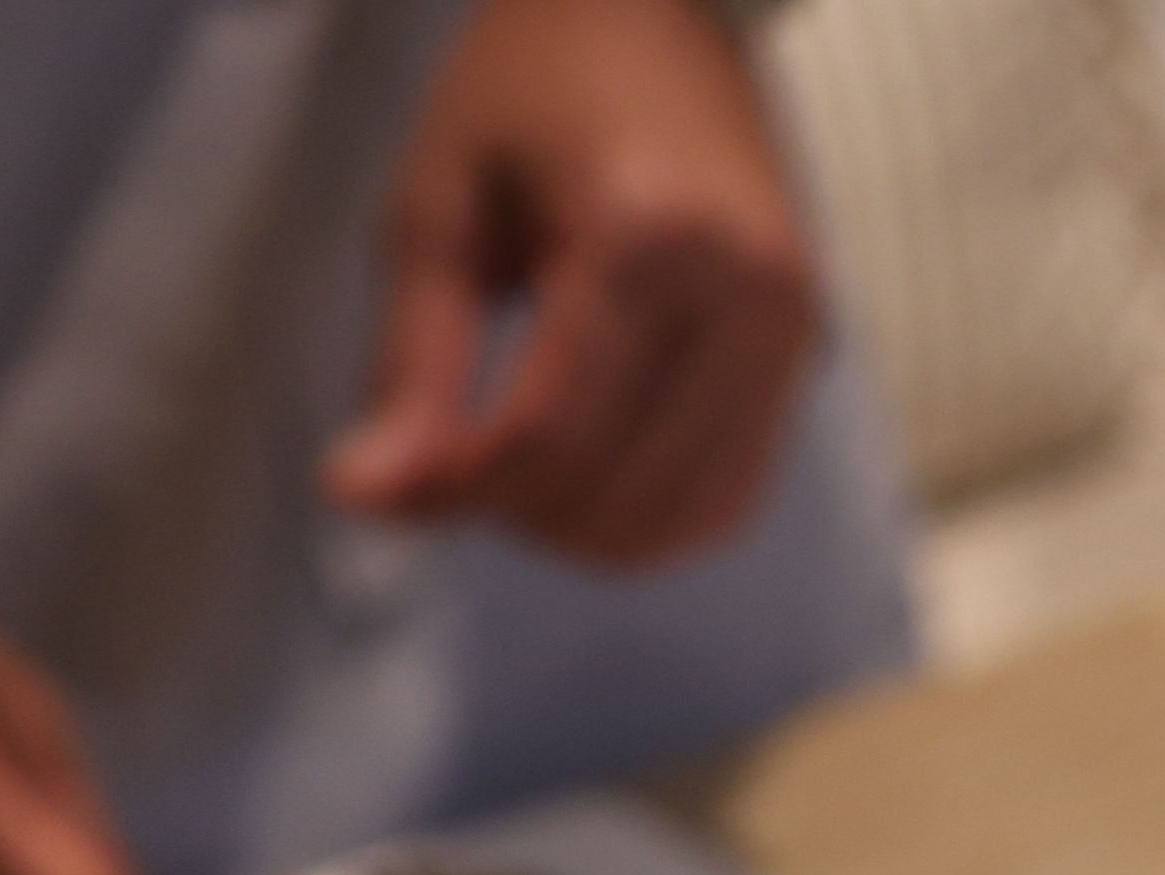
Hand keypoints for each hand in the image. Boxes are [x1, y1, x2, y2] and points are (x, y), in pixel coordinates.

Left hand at [321, 0, 820, 566]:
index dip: (460, 490)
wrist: (662, 15)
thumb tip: (360, 499)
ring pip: (669, 523)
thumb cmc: (534, 90)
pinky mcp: (803, 361)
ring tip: (517, 469)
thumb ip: (410, 360)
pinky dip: (644, 523)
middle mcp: (741, 290)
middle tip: (450, 465)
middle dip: (512, 512)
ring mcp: (787, 332)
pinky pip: (721, 505)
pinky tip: (589, 475)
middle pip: (610, 493)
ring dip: (575, 532)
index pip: (549, 434)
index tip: (394, 484)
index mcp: (645, 230)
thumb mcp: (442, 203)